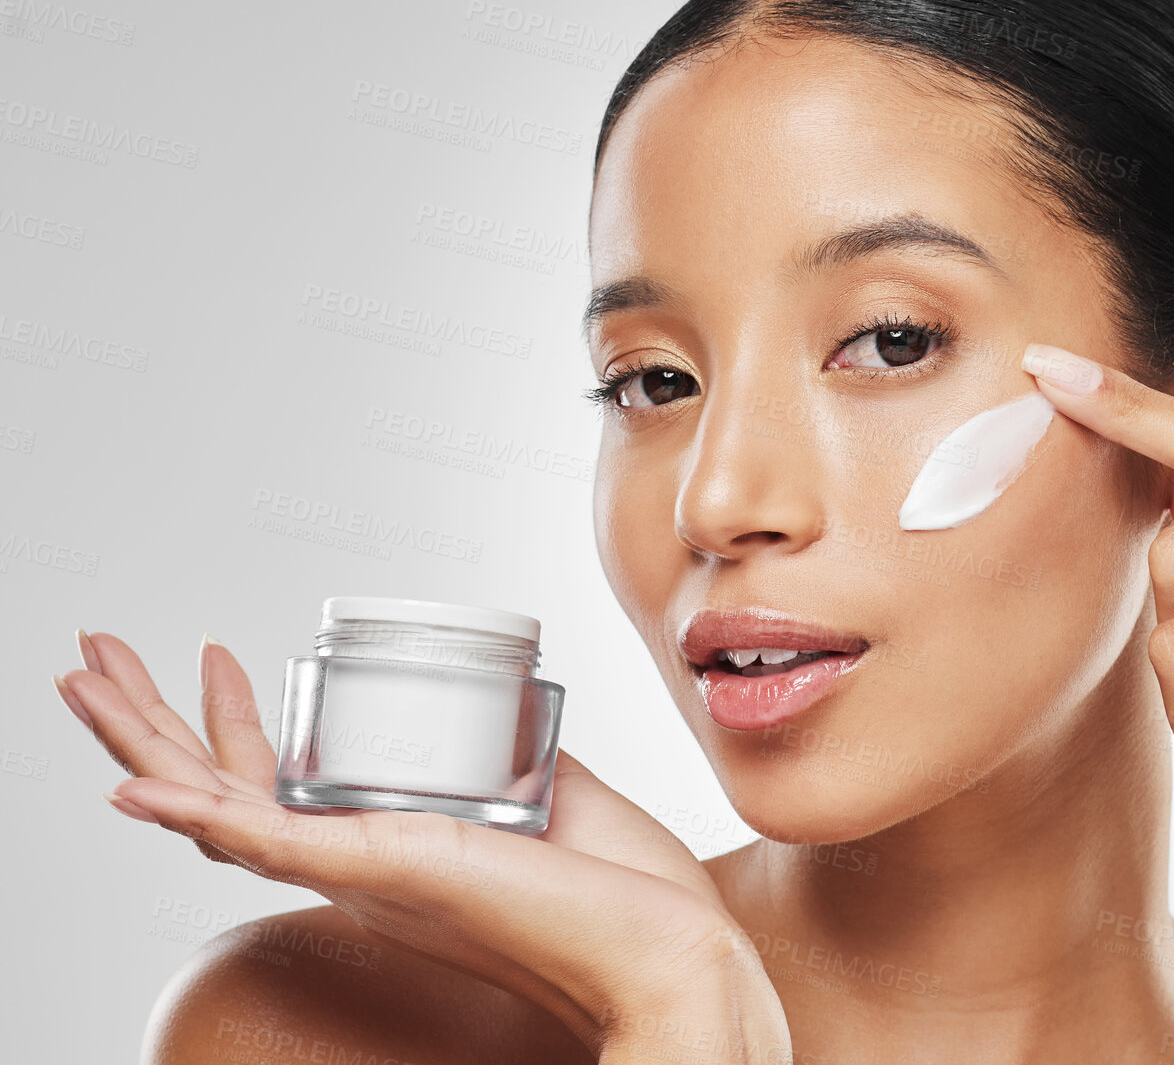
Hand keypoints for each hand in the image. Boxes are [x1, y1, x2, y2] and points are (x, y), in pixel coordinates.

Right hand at [53, 633, 790, 1060]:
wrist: (665, 945)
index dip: (234, 724)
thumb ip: (513, 768)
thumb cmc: (621, 891)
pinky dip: (191, 812)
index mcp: (390, 846)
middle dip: (149, 722)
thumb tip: (504, 732)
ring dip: (138, 743)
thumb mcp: (553, 798)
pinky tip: (134, 787)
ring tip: (79, 681)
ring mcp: (363, 869)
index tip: (223, 656)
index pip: (278, 785)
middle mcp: (359, 863)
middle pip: (223, 789)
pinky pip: (265, 842)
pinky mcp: (382, 869)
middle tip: (94, 658)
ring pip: (216, 807)